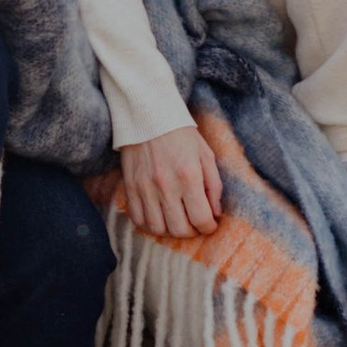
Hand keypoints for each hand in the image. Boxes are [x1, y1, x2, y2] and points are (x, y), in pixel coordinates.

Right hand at [117, 121, 223, 238]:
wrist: (147, 114)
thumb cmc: (181, 133)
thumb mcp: (206, 154)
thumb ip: (214, 185)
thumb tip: (216, 213)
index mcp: (189, 176)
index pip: (201, 219)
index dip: (209, 227)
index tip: (210, 223)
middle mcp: (166, 185)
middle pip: (179, 229)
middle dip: (192, 231)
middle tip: (195, 223)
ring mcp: (145, 187)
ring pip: (157, 229)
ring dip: (170, 230)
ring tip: (176, 220)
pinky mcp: (130, 187)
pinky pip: (138, 219)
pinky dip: (149, 224)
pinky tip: (158, 216)